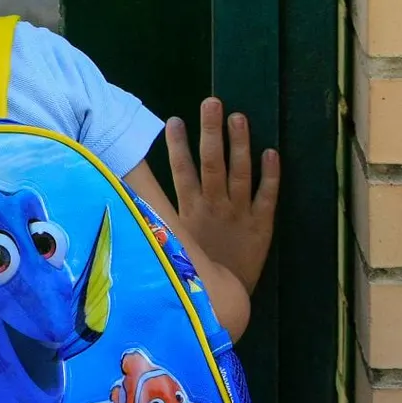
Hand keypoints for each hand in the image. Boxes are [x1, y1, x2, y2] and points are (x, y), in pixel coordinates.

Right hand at [165, 98, 279, 293]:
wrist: (223, 300)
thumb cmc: (195, 267)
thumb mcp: (173, 240)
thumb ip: (159, 214)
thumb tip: (130, 190)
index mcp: (191, 211)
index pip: (182, 173)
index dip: (177, 147)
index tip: (173, 120)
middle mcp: (215, 207)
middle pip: (213, 165)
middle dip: (211, 133)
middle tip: (212, 102)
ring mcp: (240, 214)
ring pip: (240, 173)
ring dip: (240, 144)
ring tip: (239, 117)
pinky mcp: (262, 224)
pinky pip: (268, 196)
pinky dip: (271, 174)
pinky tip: (271, 152)